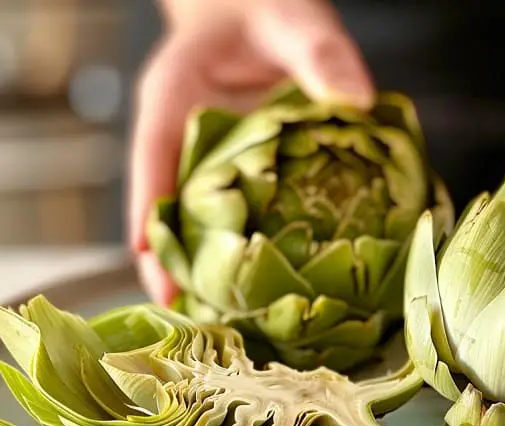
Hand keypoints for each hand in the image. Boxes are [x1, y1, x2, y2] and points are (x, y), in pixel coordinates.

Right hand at [128, 0, 373, 304]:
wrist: (261, 9)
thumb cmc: (267, 9)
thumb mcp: (292, 20)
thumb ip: (320, 54)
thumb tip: (357, 103)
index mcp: (176, 95)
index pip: (153, 155)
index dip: (148, 207)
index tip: (147, 258)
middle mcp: (184, 134)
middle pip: (163, 202)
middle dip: (166, 257)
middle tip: (179, 308)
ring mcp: (208, 157)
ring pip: (192, 216)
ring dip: (199, 264)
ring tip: (214, 316)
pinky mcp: (235, 170)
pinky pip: (230, 212)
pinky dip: (238, 248)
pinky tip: (258, 286)